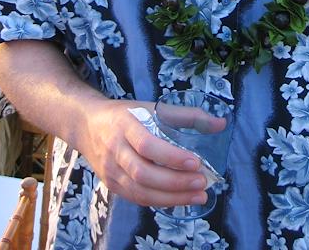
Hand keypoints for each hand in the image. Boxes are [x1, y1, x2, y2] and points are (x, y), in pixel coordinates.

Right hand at [77, 98, 207, 206]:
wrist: (87, 125)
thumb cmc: (126, 115)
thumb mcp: (152, 107)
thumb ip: (187, 115)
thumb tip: (221, 124)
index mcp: (125, 125)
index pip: (147, 145)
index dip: (171, 156)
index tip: (196, 161)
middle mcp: (115, 150)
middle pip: (144, 173)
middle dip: (175, 182)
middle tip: (202, 182)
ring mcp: (111, 171)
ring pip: (140, 191)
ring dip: (171, 197)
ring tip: (198, 195)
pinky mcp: (112, 186)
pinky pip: (137, 198)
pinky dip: (160, 201)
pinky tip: (180, 199)